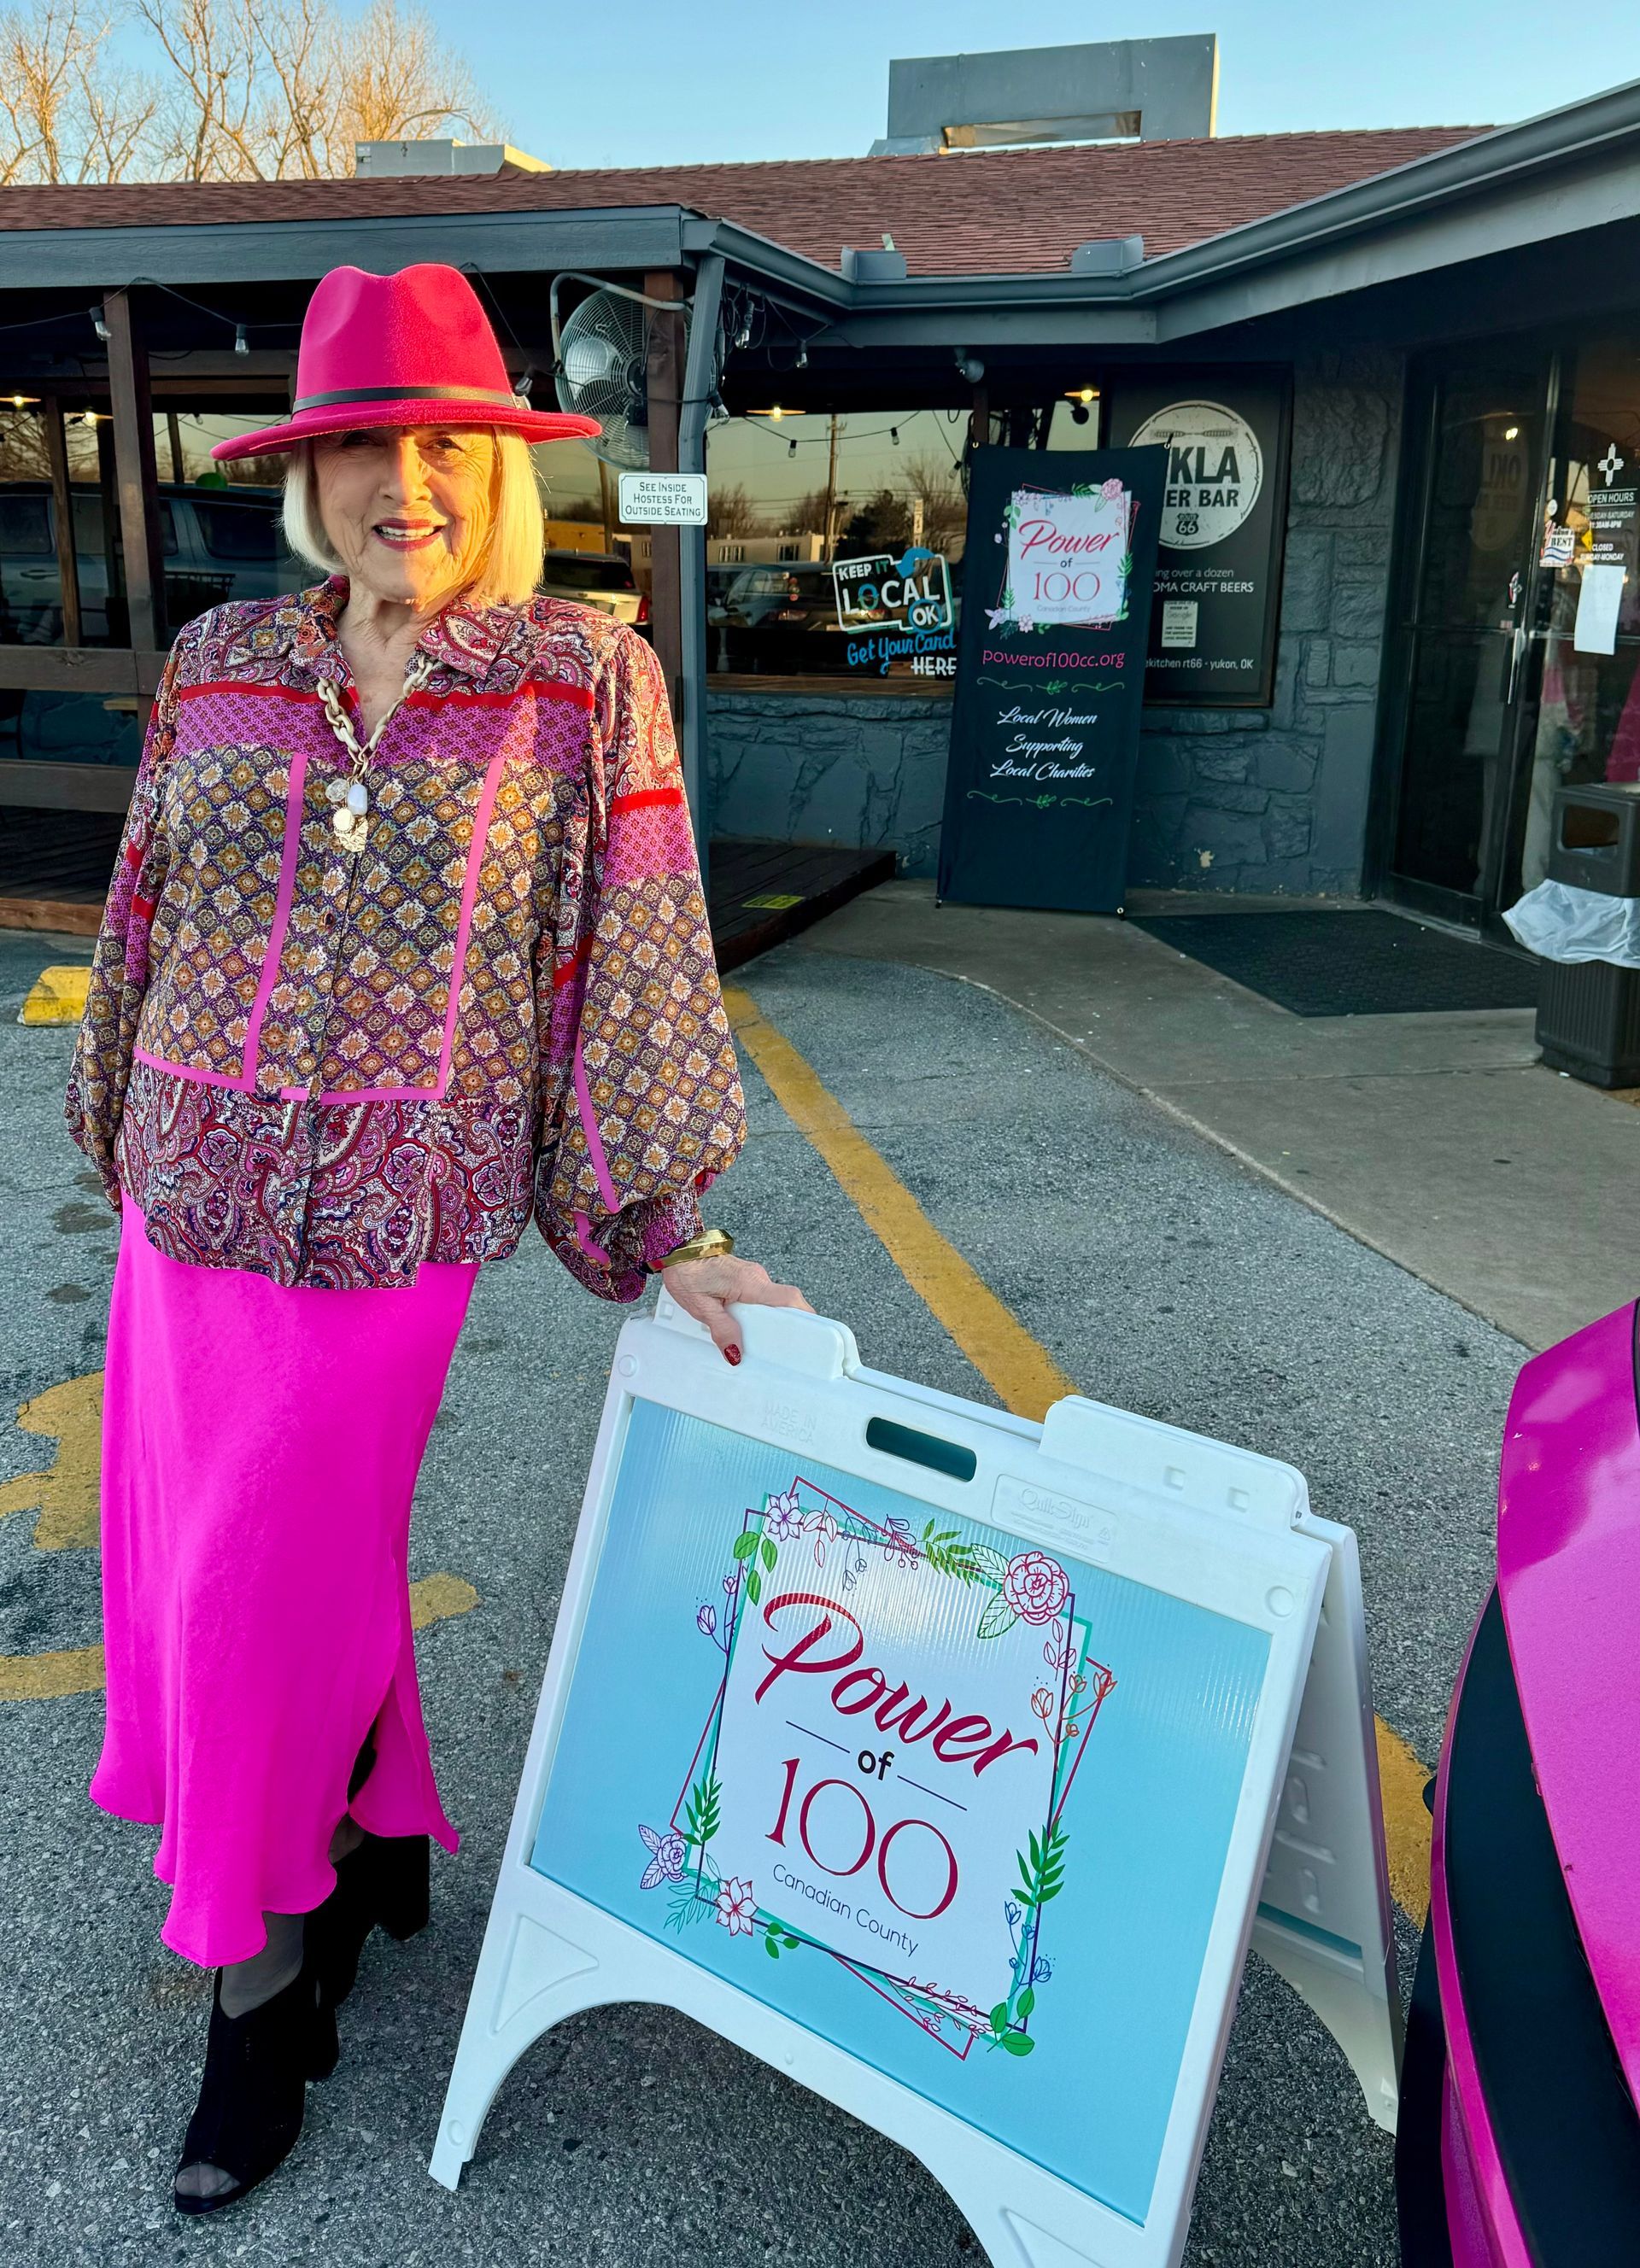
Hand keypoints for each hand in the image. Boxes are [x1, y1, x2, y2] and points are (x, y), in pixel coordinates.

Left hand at [660, 1254, 811, 1364]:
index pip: (789, 1298)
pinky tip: (744, 1323)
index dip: (805, 1314)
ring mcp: (752, 1275)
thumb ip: (721, 1329)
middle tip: (781, 1345)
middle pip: (785, 1302)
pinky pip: (760, 1296)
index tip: (813, 1332)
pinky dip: (759, 1310)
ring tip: (757, 1338)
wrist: (678, 1249)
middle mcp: (757, 1277)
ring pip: (772, 1300)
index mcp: (750, 1284)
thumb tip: (735, 1352)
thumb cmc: (687, 1271)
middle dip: (787, 1323)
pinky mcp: (745, 1277)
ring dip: (769, 1317)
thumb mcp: (701, 1307)